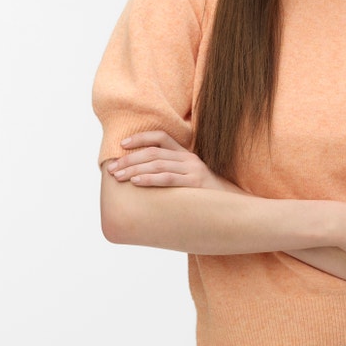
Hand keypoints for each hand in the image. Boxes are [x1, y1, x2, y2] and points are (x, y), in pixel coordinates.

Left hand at [106, 131, 236, 191]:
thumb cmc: (205, 198)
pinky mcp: (195, 183)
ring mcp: (193, 170)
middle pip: (153, 151)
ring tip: (118, 177)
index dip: (140, 138)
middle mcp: (189, 158)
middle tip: (111, 169)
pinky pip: (167, 178)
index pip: (160, 137)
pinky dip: (149, 179)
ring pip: (157, 163)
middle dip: (129, 159)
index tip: (122, 145)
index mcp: (186, 155)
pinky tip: (135, 182)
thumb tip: (142, 179)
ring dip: (134, 169)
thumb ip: (171, 176)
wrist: (234, 208)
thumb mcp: (188, 181)